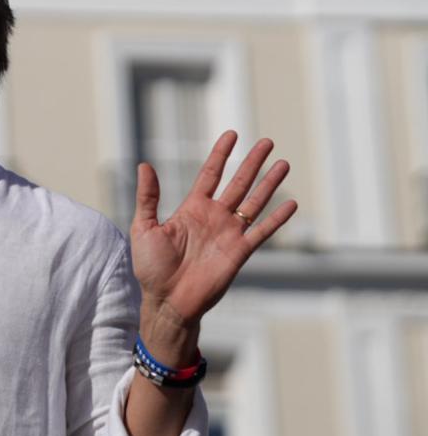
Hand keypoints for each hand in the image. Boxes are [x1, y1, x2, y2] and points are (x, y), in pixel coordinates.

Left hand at [130, 131, 297, 335]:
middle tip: (268, 142)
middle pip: (238, 183)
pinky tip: (291, 203)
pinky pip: (261, 231)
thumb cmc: (151, 267)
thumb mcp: (144, 227)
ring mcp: (229, 233)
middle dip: (252, 162)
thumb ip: (148, 197)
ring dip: (269, 184)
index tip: (232, 134)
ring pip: (254, 202)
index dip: (221, 154)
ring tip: (283, 163)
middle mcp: (214, 217)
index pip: (210, 174)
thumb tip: (144, 165)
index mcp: (192, 208)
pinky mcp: (239, 252)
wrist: (167, 301)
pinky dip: (277, 218)